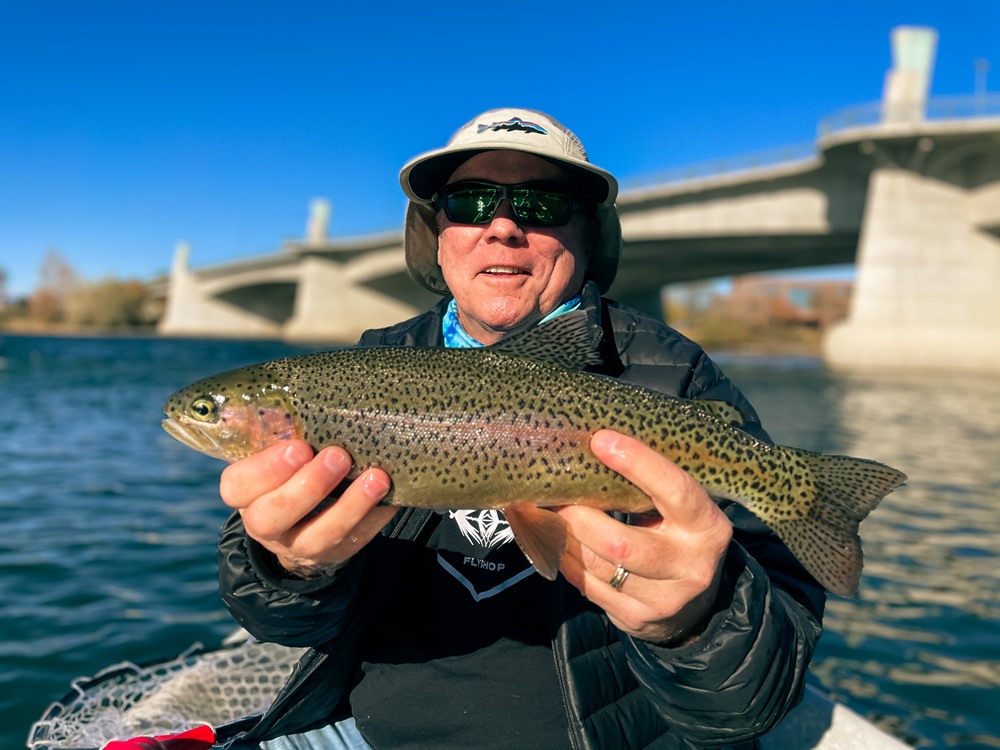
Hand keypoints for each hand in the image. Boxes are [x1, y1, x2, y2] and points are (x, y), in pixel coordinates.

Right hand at [219, 440, 396, 576]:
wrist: (302, 523)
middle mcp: (265, 525)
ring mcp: (298, 545)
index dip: (266, 469)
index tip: (298, 447)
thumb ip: (281, 432)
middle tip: (338, 456)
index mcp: (245, 494)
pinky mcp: (332, 555)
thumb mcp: (277, 455)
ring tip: (376, 478)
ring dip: (350, 506)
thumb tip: (303, 396)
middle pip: (273, 516)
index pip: (237, 486)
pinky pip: (354, 541)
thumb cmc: (290, 472)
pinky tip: (390, 496)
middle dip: (308, 486)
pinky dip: (374, 518)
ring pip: (319, 537)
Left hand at [555, 429, 732, 644]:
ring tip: (551, 515)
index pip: (675, 490)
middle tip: (556, 495)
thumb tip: (594, 446)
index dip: (638, 463)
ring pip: (600, 566)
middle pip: (622, 542)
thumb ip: (651, 487)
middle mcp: (691, 565)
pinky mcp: (638, 618)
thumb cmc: (677, 537)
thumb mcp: (681, 512)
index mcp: (708, 526)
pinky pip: (590, 587)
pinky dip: (567, 561)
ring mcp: (666, 599)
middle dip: (581, 517)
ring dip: (567, 538)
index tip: (600, 440)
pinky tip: (559, 542)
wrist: (695, 606)